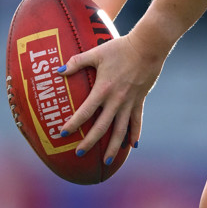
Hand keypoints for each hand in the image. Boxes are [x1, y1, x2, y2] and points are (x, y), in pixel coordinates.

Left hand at [58, 32, 165, 163]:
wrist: (148, 46)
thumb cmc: (121, 47)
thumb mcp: (97, 52)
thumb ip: (77, 62)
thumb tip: (58, 71)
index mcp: (104, 89)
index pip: (85, 112)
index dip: (73, 124)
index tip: (63, 134)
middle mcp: (117, 99)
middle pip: (101, 127)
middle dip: (89, 142)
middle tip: (79, 153)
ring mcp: (130, 102)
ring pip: (121, 130)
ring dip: (113, 147)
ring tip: (106, 161)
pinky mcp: (140, 100)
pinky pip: (137, 121)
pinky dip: (135, 134)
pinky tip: (132, 146)